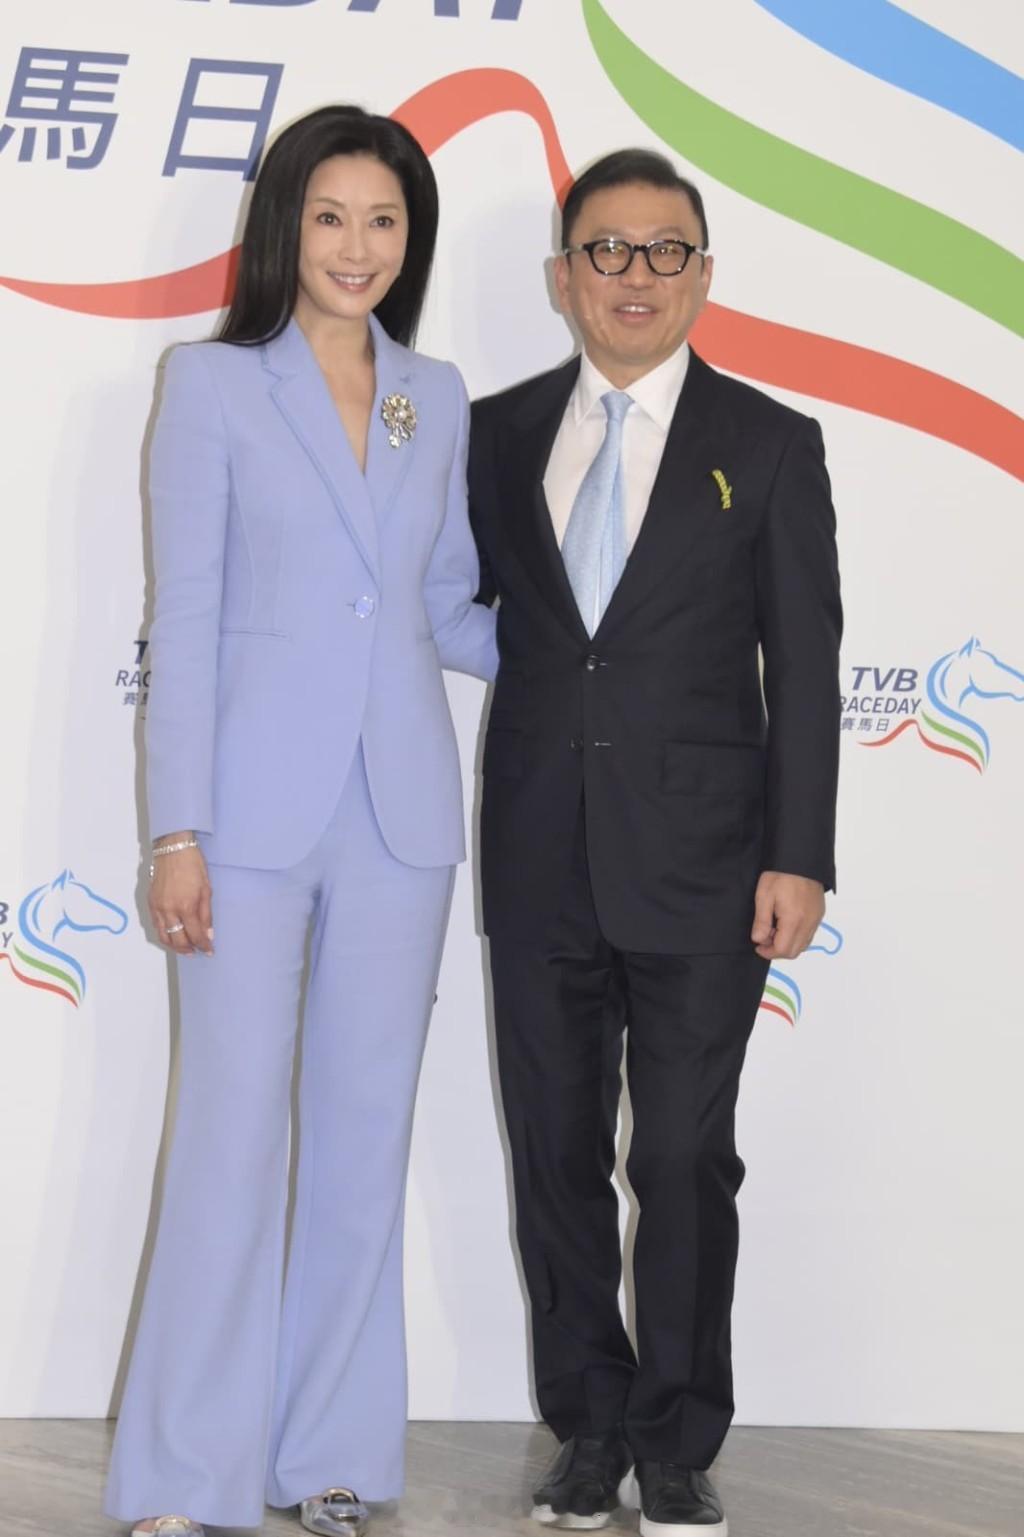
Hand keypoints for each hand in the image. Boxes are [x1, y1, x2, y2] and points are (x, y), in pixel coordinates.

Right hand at [149, 834, 213, 956]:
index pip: (195, 935)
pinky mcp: (150, 903)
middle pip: (177, 940)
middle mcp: (169, 910)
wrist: (173, 849)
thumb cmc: (193, 866)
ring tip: (184, 948)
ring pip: (163, 935)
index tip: (209, 950)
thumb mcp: (207, 890)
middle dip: (188, 949)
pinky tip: (172, 934)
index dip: (203, 945)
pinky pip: (156, 925)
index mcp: (186, 906)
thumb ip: (206, 915)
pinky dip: (164, 934)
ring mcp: (157, 907)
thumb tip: (208, 934)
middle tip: (196, 952)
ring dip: (174, 945)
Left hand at [750, 871, 824, 960]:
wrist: (801, 859)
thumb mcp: (764, 896)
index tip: (758, 945)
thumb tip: (759, 940)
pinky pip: (809, 934)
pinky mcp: (819, 914)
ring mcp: (816, 919)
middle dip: (777, 950)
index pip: (782, 950)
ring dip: (788, 943)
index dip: (768, 952)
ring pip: (803, 945)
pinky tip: (786, 923)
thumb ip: (761, 921)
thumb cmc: (781, 875)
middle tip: (765, 936)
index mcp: (794, 920)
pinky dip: (797, 936)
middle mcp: (809, 923)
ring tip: (775, 928)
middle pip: (794, 952)